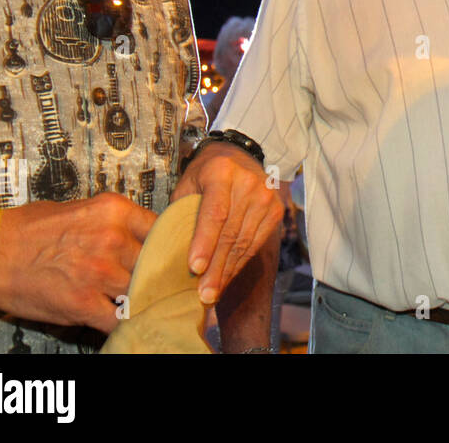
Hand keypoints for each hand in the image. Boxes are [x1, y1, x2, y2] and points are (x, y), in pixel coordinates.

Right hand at [0, 193, 155, 333]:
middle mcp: (112, 239)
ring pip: (142, 291)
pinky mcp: (83, 303)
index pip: (162, 230)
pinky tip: (124, 320)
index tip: (168, 257)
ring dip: (142, 299)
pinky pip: (119, 319)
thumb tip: (142, 235)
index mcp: (114, 211)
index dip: (166, 247)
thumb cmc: (29, 229)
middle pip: (156, 262)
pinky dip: (124, 323)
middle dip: (157, 275)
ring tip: (142, 302)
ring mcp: (99, 273)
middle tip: (159, 283)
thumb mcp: (82, 209)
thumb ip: (116, 222)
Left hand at [173, 144, 283, 306]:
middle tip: (203, 293)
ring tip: (212, 292)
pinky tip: (226, 277)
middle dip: (215, 267)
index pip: (214, 212)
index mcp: (222, 172)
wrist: (238, 156)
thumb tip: (172, 254)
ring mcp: (266, 197)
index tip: (194, 268)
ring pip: (244, 243)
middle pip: (231, 233)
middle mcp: (249, 183)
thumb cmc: (206, 174)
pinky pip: (255, 244)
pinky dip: (239, 264)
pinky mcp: (276, 211)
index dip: (204, 242)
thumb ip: (182, 214)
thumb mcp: (187, 186)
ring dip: (227, 271)